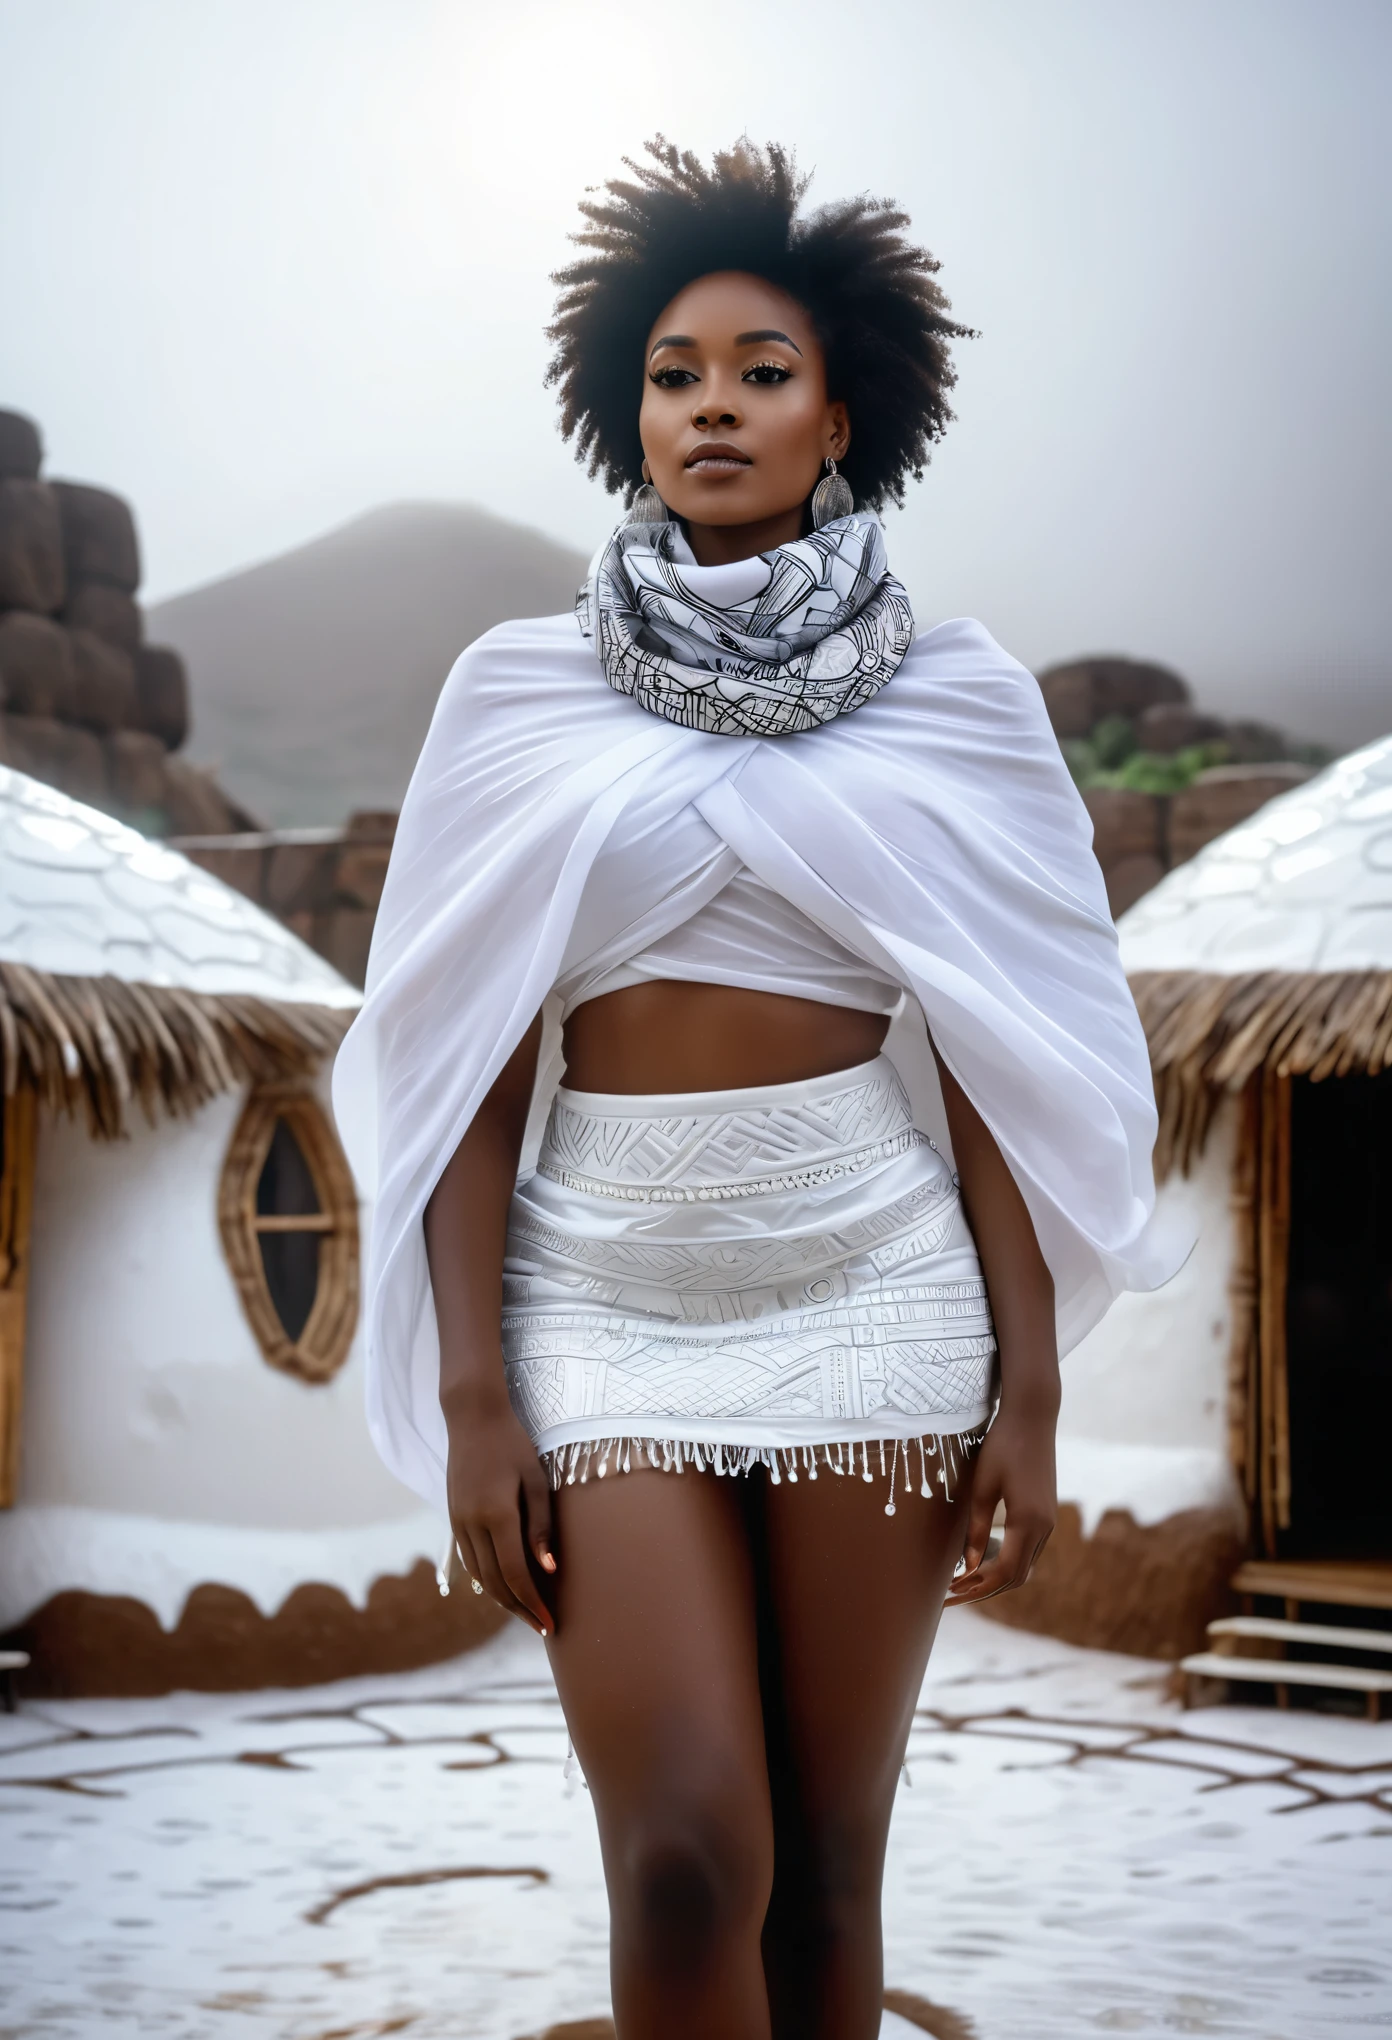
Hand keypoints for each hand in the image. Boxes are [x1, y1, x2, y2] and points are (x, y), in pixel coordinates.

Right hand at [445, 1390, 555, 1637]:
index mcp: (496, 1515)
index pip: (515, 1574)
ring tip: (525, 1612)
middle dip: (519, 1608)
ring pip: (479, 1575)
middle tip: (542, 1626)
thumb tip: (547, 1569)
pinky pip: (470, 1560)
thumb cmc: (513, 1445)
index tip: (550, 1622)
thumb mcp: (536, 1480)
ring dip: (502, 1598)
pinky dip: (487, 1579)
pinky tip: (502, 1586)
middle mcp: (471, 1524)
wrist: (473, 1418)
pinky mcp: (454, 1518)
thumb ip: (541, 1526)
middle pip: (495, 1582)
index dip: (533, 1602)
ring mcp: (458, 1522)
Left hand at [946, 1403, 1055, 1604]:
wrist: (1033, 1416)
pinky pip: (1029, 1550)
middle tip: (953, 1594)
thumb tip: (966, 1566)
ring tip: (964, 1580)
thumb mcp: (983, 1486)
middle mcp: (1045, 1527)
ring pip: (1025, 1565)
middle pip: (1017, 1576)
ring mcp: (1049, 1521)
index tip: (950, 1592)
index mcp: (1028, 1522)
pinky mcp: (1047, 1513)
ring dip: (997, 1578)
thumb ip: (976, 1528)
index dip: (977, 1587)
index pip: (1004, 1572)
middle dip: (985, 1589)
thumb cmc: (1003, 1445)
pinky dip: (1008, 1562)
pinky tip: (985, 1558)